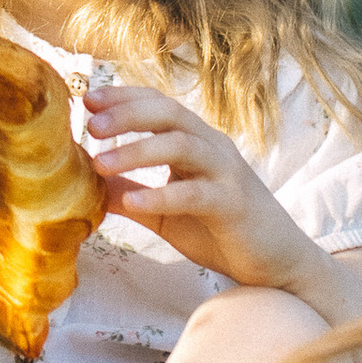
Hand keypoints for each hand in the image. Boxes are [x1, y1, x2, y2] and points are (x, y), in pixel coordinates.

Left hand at [84, 83, 316, 292]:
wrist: (276, 265)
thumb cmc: (220, 231)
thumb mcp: (165, 212)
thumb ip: (131, 193)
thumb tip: (85, 184)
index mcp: (195, 142)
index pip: (158, 105)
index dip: (123, 97)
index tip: (87, 100)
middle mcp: (212, 148)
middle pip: (169, 114)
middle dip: (127, 114)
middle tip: (91, 124)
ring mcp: (226, 173)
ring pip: (181, 145)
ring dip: (137, 150)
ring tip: (100, 162)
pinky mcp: (234, 204)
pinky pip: (195, 193)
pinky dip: (161, 195)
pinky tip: (132, 205)